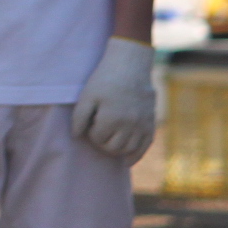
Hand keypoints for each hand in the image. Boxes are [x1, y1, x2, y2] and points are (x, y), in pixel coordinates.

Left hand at [72, 37, 156, 158]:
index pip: (97, 139)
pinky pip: (145, 147)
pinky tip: (127, 161)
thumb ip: (79, 118)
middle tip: (98, 134)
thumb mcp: (86, 96)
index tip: (90, 123)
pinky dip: (135, 156)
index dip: (91, 133)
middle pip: (113, 148)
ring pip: (128, 150)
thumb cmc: (104, 80)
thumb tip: (76, 137)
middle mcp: (129, 125)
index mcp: (112, 118)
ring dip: (117, 150)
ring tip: (109, 141)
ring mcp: (142, 125)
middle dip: (102, 144)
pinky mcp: (150, 123)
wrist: (130, 66)